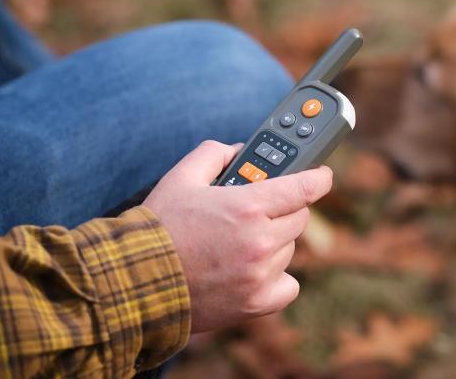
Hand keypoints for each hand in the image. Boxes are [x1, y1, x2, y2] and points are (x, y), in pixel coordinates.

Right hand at [144, 140, 331, 332]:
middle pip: (300, 217)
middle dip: (285, 208)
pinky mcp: (257, 303)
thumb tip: (239, 152)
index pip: (306, 187)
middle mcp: (261, 241)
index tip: (321, 175)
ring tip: (239, 241)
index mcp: (248, 206)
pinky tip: (252, 270)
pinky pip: (288, 284)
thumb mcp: (181, 177)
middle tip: (260, 209)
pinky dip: (276, 277)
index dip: (318, 177)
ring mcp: (260, 275)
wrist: (134, 283)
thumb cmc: (157, 228)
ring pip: (289, 249)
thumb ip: (214, 154)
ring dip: (274, 241)